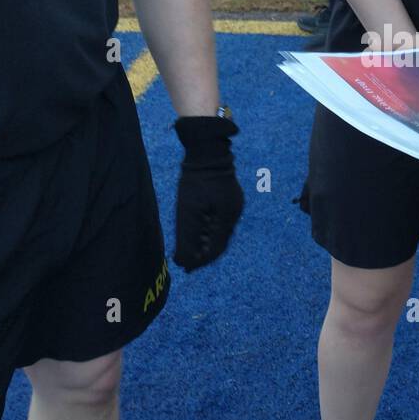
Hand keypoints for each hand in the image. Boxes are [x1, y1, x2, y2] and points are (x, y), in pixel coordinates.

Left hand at [173, 115, 244, 270]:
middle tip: (188, 263)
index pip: (215, 248)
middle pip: (220, 242)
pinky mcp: (230, 198)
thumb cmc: (196, 180)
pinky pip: (221, 220)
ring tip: (191, 250)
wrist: (208, 151)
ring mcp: (234, 205)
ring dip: (206, 242)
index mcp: (227, 218)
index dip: (200, 260)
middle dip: (203, 254)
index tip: (187, 268)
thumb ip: (187, 236)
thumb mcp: (188, 210)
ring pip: (221, 232)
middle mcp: (235, 213)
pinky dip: (209, 229)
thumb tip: (183, 260)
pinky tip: (199, 230)